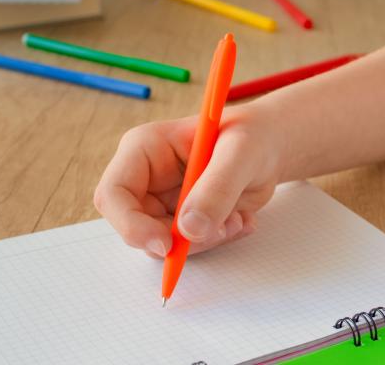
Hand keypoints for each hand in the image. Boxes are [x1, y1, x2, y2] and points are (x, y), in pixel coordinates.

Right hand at [94, 104, 283, 258]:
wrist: (271, 147)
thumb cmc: (253, 136)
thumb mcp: (241, 154)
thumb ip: (217, 188)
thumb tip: (188, 229)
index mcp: (145, 149)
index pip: (113, 194)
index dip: (132, 225)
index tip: (168, 244)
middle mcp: (147, 179)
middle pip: (137, 228)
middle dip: (180, 240)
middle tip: (223, 228)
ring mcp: (163, 202)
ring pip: (164, 245)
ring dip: (206, 241)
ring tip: (238, 217)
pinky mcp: (182, 221)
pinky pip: (188, 248)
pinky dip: (218, 240)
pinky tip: (240, 219)